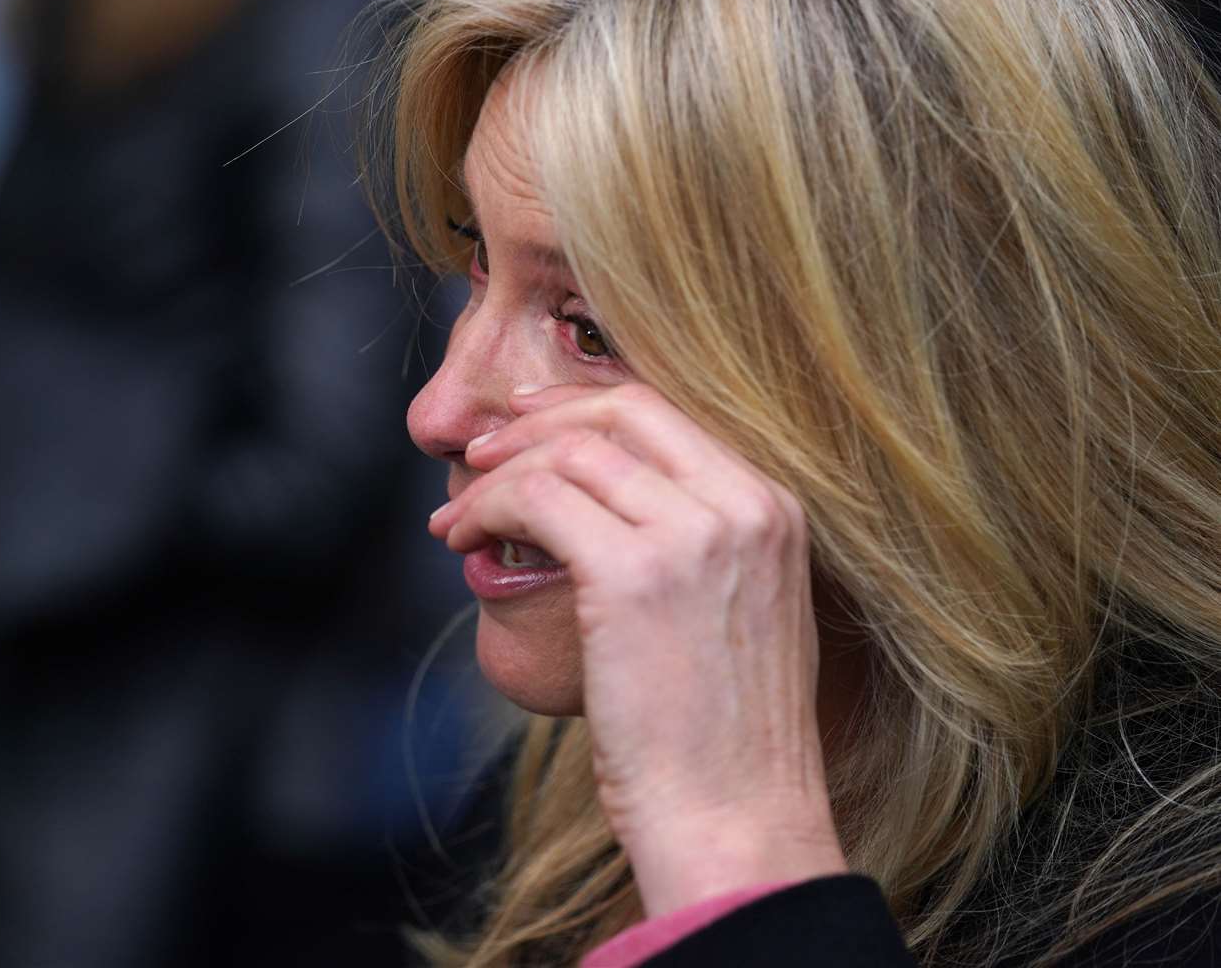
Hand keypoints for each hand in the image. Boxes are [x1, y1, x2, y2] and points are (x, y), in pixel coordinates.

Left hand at [428, 382, 846, 915]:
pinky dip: (486, 509)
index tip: (526, 425)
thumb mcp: (733, 616)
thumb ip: (691, 546)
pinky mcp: (632, 575)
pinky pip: (536, 500)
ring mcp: (693, 535)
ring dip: (494, 479)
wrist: (739, 825)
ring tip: (456, 522)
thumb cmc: (720, 743)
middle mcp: (745, 506)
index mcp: (775, 509)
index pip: (663, 415)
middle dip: (533, 425)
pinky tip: (465, 543)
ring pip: (566, 454)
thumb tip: (598, 506)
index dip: (580, 408)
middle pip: (617, 412)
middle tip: (477, 457)